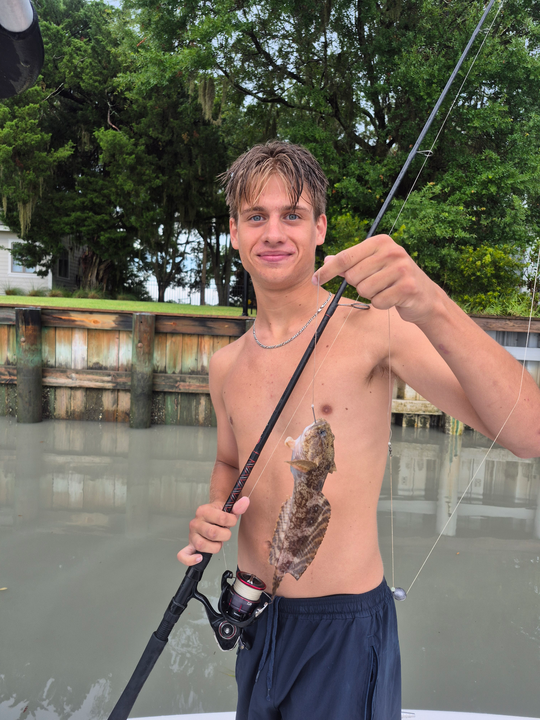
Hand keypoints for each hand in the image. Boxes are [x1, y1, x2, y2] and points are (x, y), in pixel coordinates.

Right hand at [177, 496, 249, 565]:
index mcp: (203, 510)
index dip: (232, 521)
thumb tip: (246, 501)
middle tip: (225, 533)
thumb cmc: (220, 515)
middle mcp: (195, 522)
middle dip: (225, 535)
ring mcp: (192, 535)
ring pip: (202, 545)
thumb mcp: (229, 509)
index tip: (232, 520)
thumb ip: (238, 507)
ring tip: (217, 542)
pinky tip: (199, 558)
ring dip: (215, 546)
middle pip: (212, 533)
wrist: (210, 516)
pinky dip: (190, 559)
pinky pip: (184, 555)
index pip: (222, 518)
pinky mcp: (190, 545)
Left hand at [312, 234, 440, 324]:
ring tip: (386, 290)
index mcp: (380, 242)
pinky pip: (378, 301)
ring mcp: (401, 268)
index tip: (314, 280)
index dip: (327, 271)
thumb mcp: (373, 265)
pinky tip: (393, 298)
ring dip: (371, 295)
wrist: (425, 297)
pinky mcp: (407, 287)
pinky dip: (382, 304)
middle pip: (353, 276)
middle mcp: (392, 251)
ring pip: (364, 290)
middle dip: (358, 285)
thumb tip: (326, 259)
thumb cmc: (394, 279)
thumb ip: (350, 262)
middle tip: (375, 283)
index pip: (345, 257)